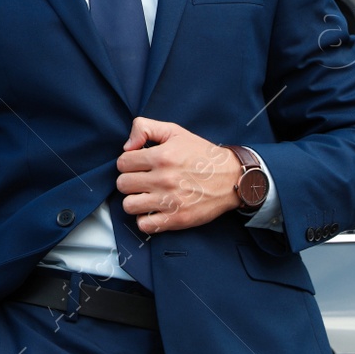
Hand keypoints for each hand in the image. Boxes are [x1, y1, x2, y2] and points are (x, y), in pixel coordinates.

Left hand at [114, 117, 240, 233]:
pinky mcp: (177, 219)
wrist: (232, 178)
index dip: (128, 163)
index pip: (122, 163)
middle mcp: (164, 179)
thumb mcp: (174, 131)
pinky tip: (153, 211)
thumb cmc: (202, 155)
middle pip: (123, 184)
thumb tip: (127, 146)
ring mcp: (170, 201)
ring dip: (134, 201)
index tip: (138, 166)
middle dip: (129, 181)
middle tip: (142, 181)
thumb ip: (144, 128)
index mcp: (161, 156)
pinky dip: (145, 220)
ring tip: (145, 196)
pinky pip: (145, 225)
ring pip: (129, 205)